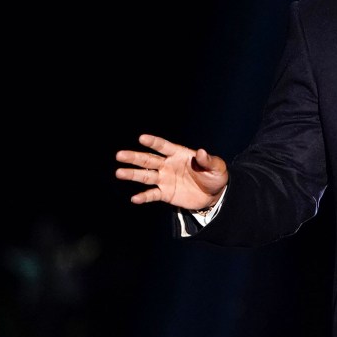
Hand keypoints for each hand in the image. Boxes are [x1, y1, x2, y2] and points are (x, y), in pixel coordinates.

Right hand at [114, 134, 228, 210]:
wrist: (214, 195)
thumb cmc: (215, 176)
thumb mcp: (217, 167)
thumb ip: (208, 160)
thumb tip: (201, 152)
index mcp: (179, 154)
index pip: (164, 147)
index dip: (153, 142)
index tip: (141, 138)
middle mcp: (168, 165)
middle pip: (148, 160)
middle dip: (134, 157)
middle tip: (120, 155)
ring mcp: (165, 179)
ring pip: (146, 176)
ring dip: (133, 174)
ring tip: (119, 173)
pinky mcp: (166, 193)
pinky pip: (152, 195)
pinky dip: (144, 197)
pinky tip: (134, 199)